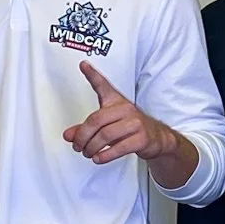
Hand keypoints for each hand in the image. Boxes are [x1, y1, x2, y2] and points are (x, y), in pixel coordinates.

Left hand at [62, 61, 177, 164]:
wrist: (156, 138)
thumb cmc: (128, 127)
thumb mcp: (107, 125)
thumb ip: (86, 129)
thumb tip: (68, 136)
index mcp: (116, 101)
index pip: (103, 85)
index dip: (92, 75)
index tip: (83, 65)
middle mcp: (125, 109)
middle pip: (96, 120)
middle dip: (83, 136)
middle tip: (77, 146)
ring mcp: (135, 123)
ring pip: (105, 135)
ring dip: (92, 148)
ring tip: (87, 153)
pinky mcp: (141, 139)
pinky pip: (119, 148)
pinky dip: (104, 155)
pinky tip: (98, 158)